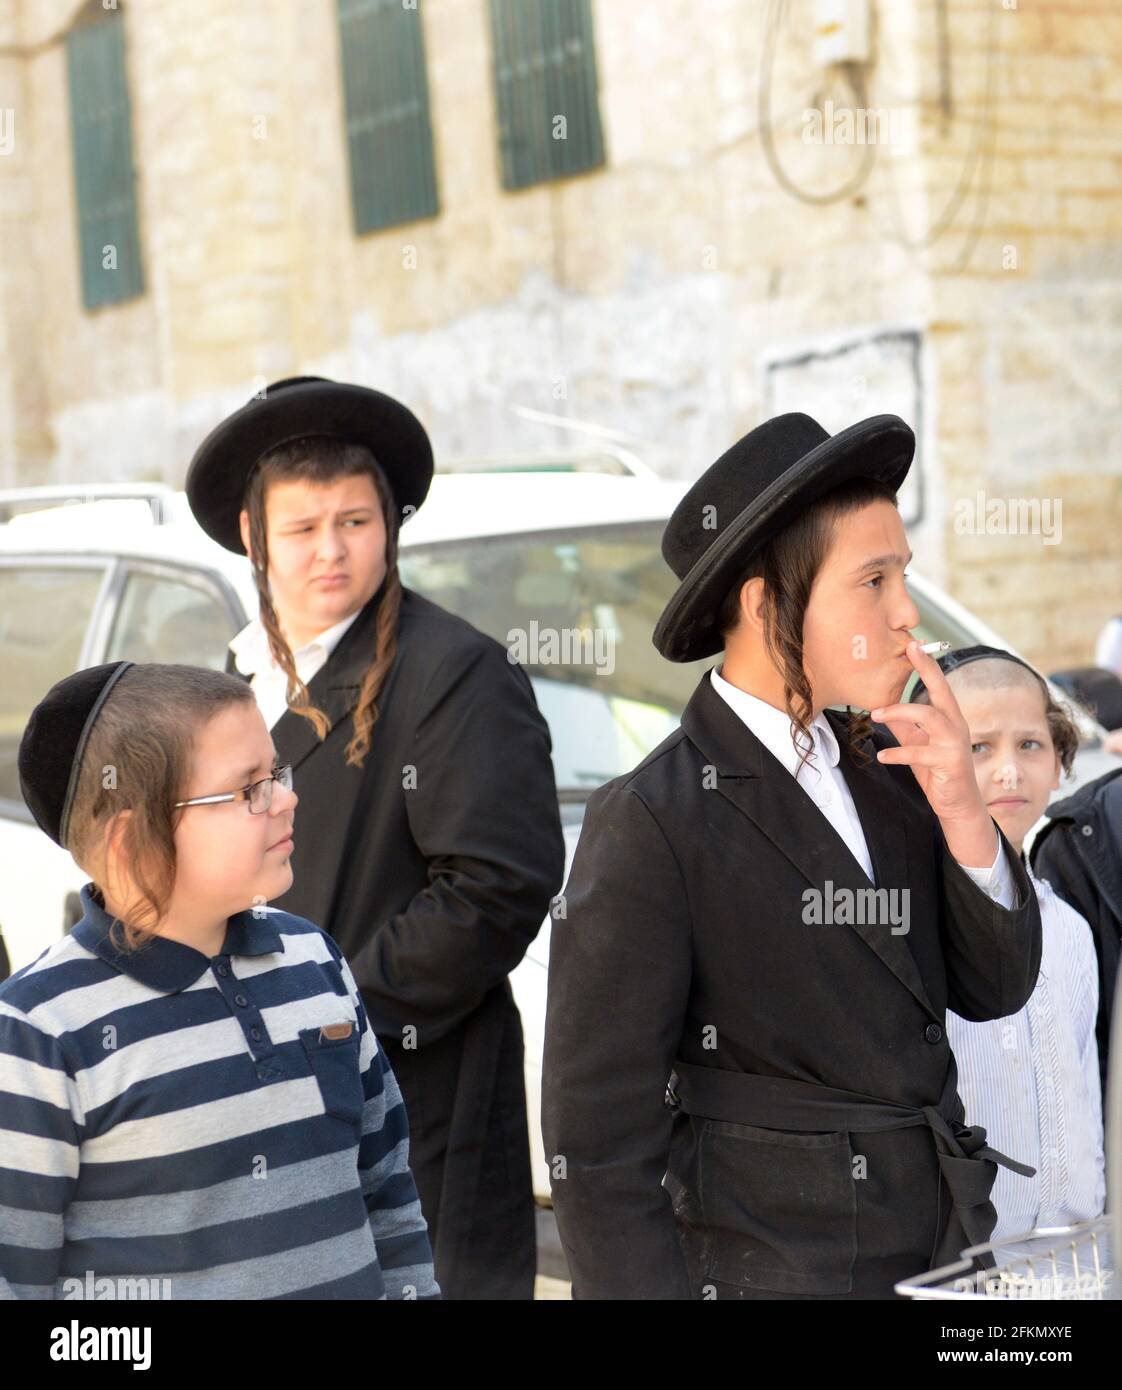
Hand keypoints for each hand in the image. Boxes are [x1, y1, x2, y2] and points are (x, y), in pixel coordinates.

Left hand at [870, 640, 991, 830]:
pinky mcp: (950, 761)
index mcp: (948, 717)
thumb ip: (904, 725)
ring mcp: (954, 742)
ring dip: (899, 712)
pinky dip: (898, 753)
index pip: (938, 684)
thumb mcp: (917, 743)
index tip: (914, 643)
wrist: (957, 804)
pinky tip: (883, 756)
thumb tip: (881, 706)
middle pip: (942, 689)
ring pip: (928, 716)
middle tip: (910, 649)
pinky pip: (920, 752)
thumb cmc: (938, 769)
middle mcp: (956, 724)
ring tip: (875, 715)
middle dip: (927, 668)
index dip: (927, 664)